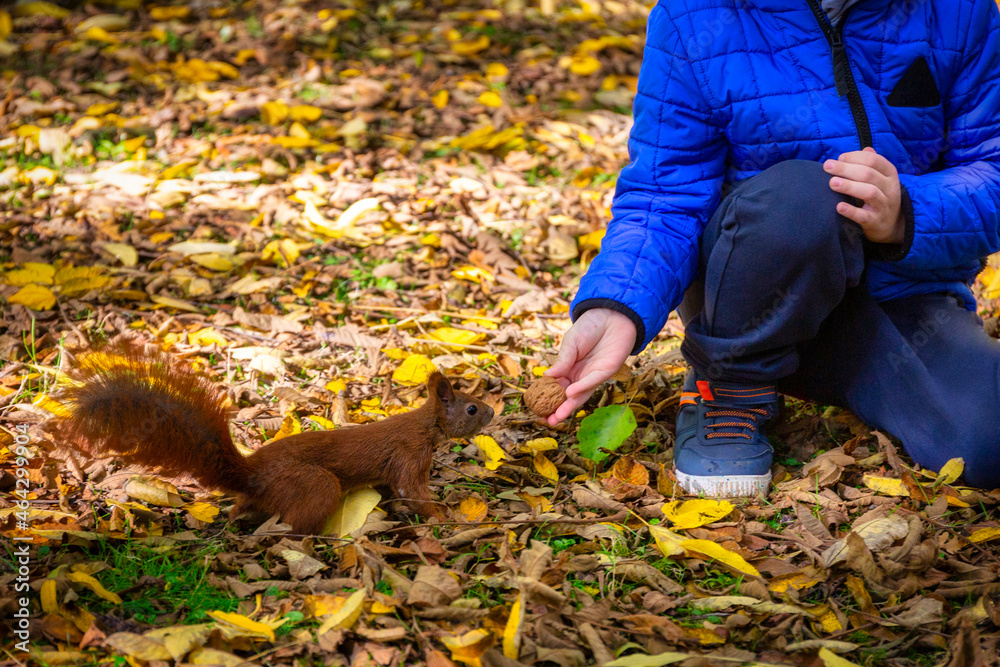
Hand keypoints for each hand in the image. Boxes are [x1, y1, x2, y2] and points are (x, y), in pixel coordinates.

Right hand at [544, 308, 635, 425]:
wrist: (611, 314)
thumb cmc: (590, 327)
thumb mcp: (570, 343)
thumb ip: (562, 361)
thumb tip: (546, 376)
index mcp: (570, 368)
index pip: (557, 387)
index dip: (548, 397)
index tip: (538, 408)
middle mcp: (581, 375)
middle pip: (568, 396)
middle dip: (558, 409)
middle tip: (547, 421)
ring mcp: (594, 375)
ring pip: (580, 394)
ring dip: (569, 406)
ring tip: (557, 417)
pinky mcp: (607, 371)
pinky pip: (592, 381)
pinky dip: (581, 388)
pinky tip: (570, 393)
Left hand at [824, 147, 904, 243]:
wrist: (891, 224)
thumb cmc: (879, 196)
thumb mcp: (880, 178)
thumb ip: (871, 164)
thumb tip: (864, 149)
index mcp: (890, 174)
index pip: (874, 161)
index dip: (855, 157)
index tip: (839, 158)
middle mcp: (890, 188)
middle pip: (869, 175)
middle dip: (846, 169)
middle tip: (827, 166)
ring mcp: (884, 205)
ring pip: (869, 192)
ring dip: (849, 186)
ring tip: (832, 183)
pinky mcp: (876, 221)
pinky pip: (864, 216)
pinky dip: (851, 211)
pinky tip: (839, 207)